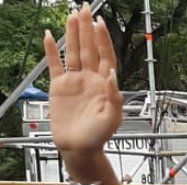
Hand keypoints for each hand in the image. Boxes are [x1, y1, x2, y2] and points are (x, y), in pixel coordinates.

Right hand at [44, 6, 123, 154]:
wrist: (79, 148)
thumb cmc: (99, 136)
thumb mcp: (112, 119)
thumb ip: (114, 97)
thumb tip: (113, 75)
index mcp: (105, 84)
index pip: (106, 56)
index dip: (103, 39)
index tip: (100, 23)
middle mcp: (91, 79)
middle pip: (89, 48)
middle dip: (87, 28)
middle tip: (85, 8)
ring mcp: (75, 81)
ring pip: (73, 51)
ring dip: (72, 34)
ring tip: (72, 15)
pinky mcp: (59, 86)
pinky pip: (55, 64)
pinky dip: (52, 50)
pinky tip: (50, 35)